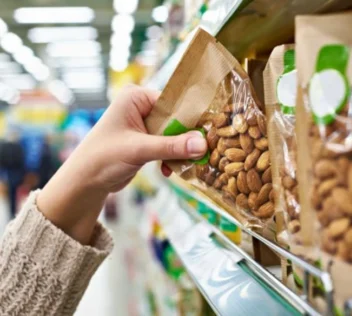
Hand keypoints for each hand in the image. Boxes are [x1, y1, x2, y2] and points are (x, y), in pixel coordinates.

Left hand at [37, 85, 206, 243]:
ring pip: (174, 134)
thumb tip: (203, 144)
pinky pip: (168, 145)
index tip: (208, 134)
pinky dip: (171, 158)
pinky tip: (167, 171)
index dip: (191, 119)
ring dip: (179, 151)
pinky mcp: (146, 141)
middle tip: (201, 153)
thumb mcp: (139, 150)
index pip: (173, 102)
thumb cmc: (103, 158)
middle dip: (186, 138)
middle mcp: (141, 107)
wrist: (85, 182)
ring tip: (183, 165)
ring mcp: (144, 124)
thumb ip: (171, 146)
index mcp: (136, 97)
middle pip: (176, 119)